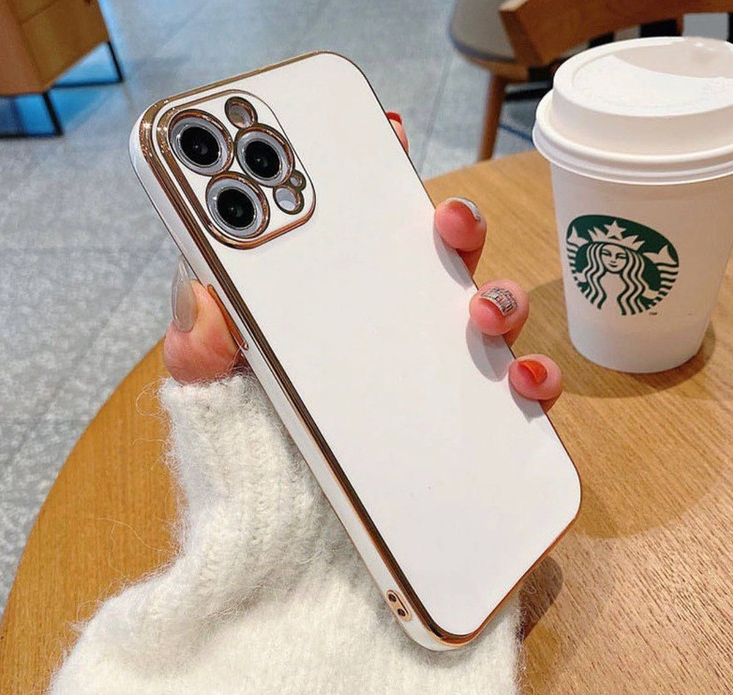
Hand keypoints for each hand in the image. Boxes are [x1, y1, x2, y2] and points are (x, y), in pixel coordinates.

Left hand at [165, 113, 562, 410]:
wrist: (285, 523)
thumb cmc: (249, 440)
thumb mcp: (211, 383)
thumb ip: (200, 339)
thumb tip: (210, 302)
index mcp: (334, 296)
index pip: (362, 226)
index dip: (378, 174)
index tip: (390, 132)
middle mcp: (392, 323)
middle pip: (438, 257)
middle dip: (454, 225)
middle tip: (447, 222)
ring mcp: (433, 369)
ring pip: (488, 311)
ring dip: (499, 299)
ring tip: (481, 313)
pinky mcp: (466, 420)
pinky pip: (515, 392)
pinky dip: (532, 378)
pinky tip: (521, 381)